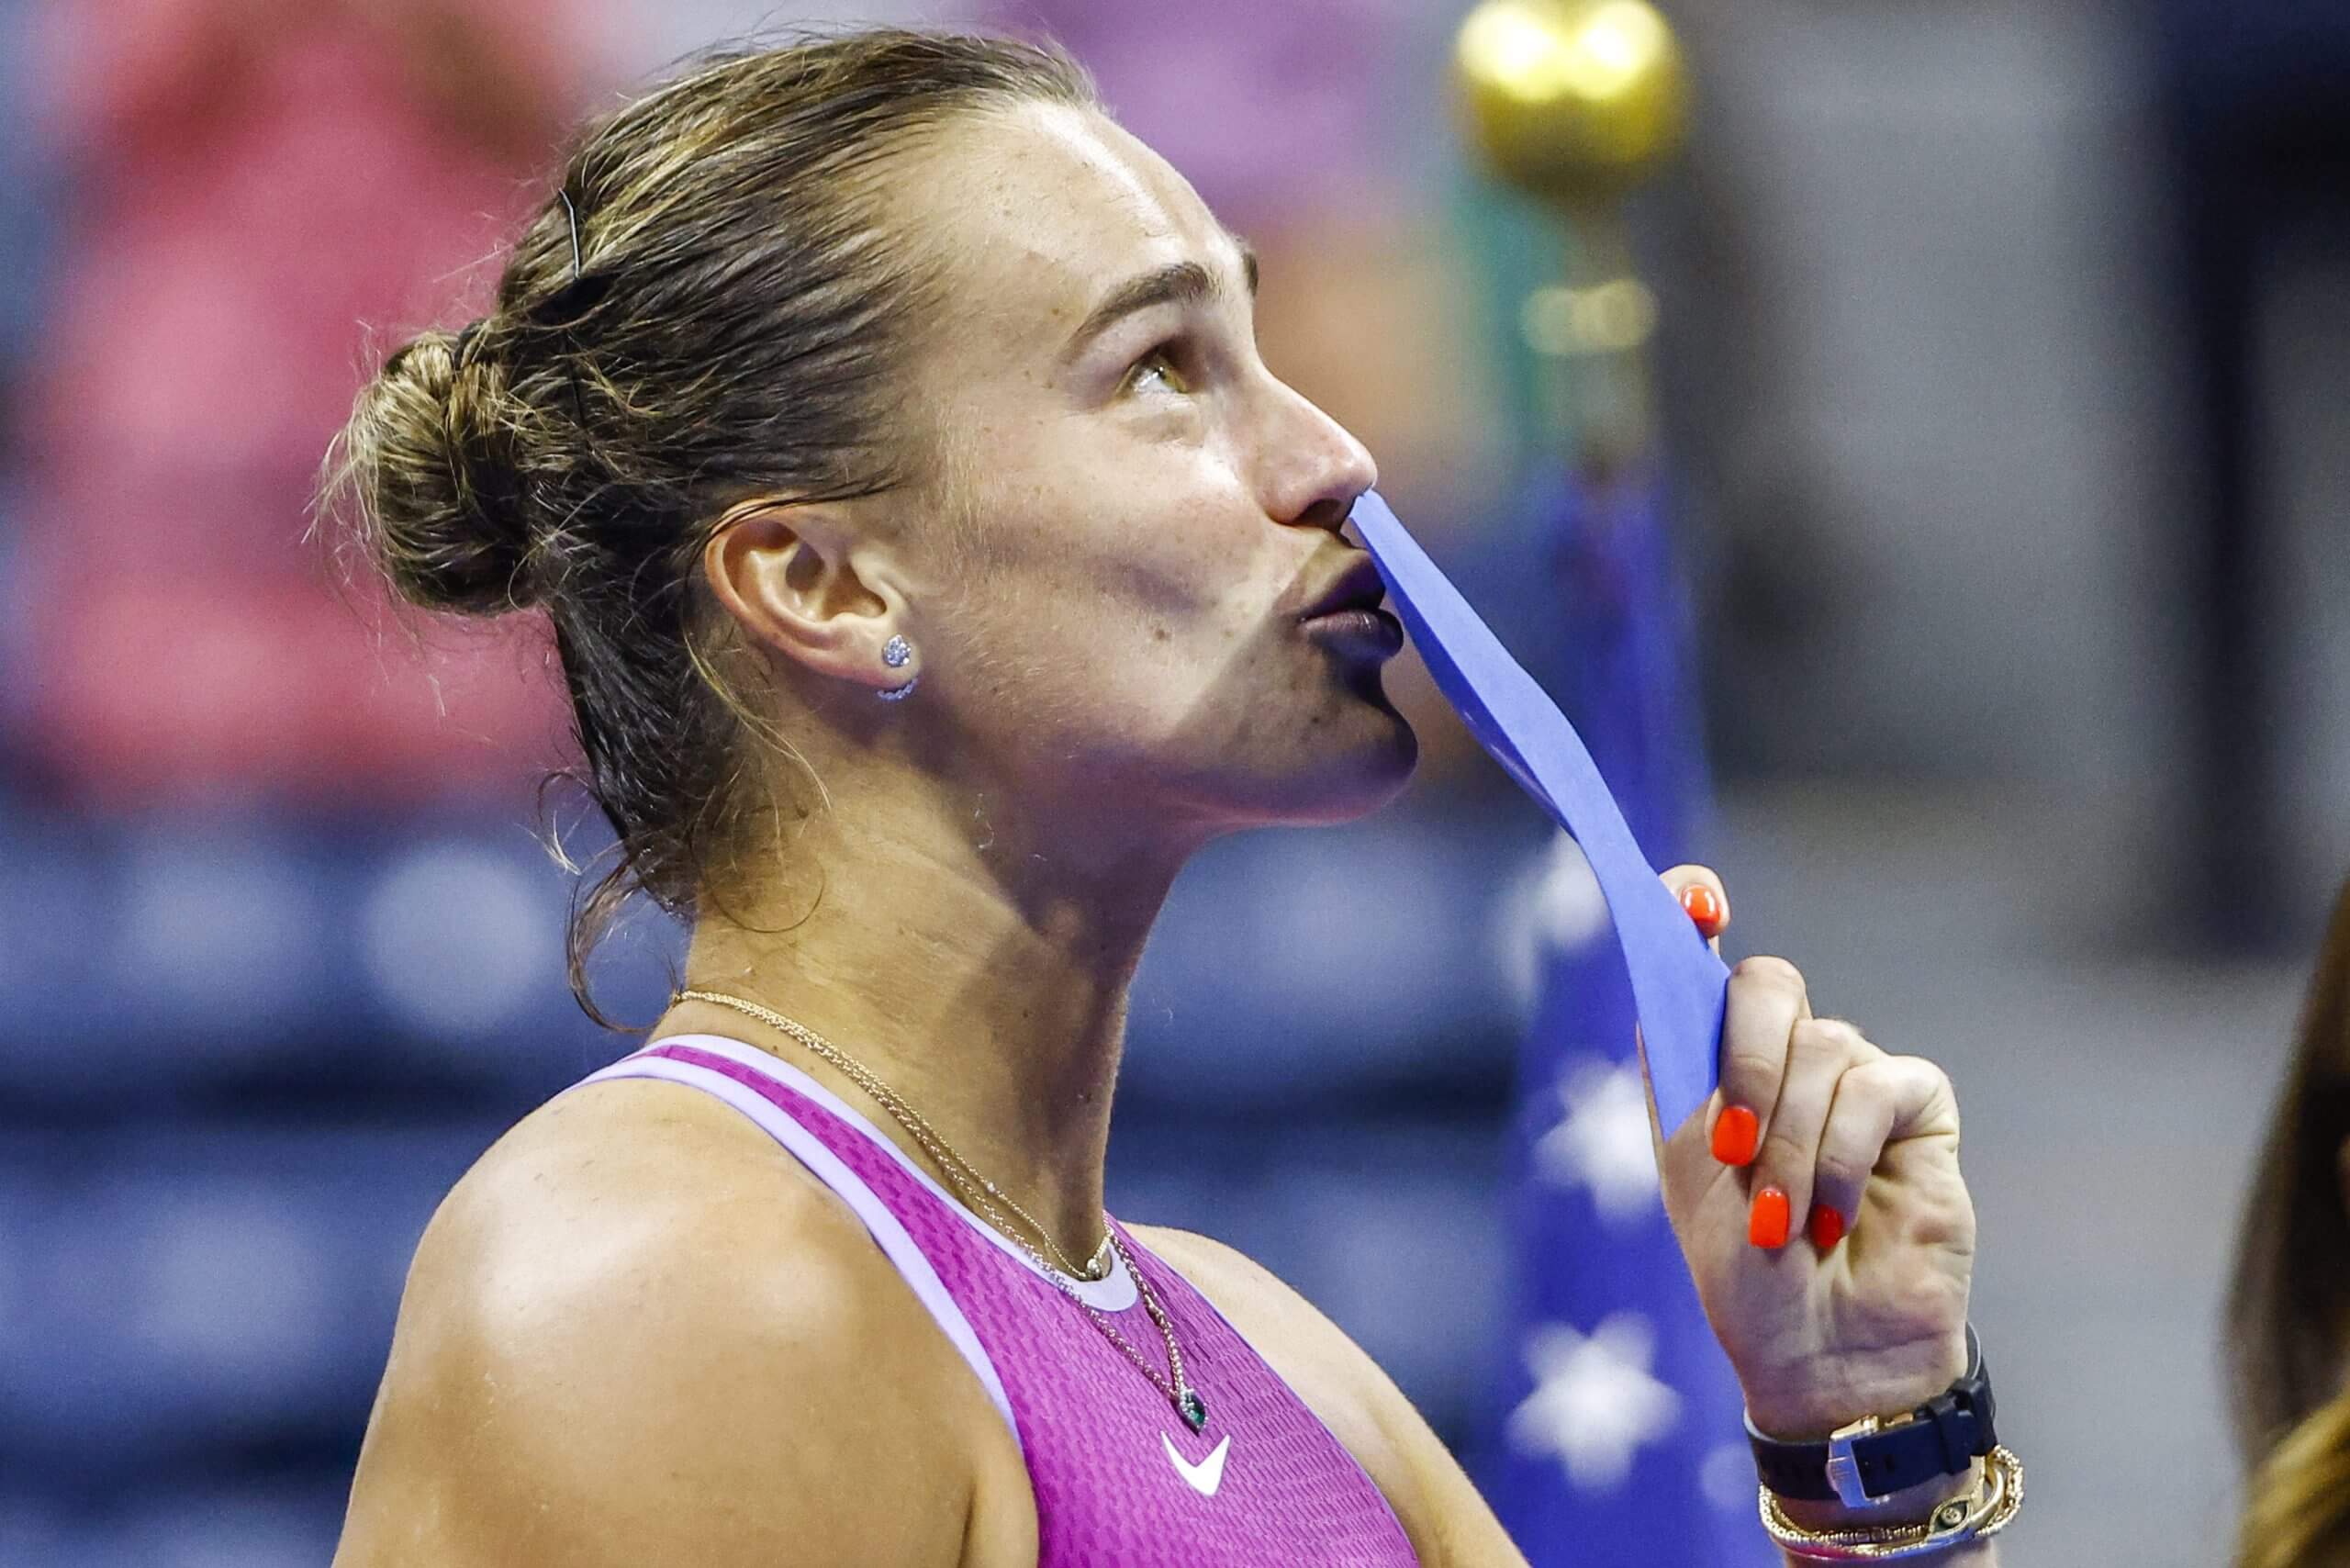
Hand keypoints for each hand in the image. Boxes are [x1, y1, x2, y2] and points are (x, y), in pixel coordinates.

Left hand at [1645, 866, 1974, 1443]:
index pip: (1701, 952)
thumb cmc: (1742, 1269)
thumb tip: (1685, 950)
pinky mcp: (1916, 1108)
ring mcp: (1853, 1076)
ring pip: (1820, 1048)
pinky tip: (1832, 1216)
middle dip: (1745, 1061)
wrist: (1816, 1354)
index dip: (1691, 906)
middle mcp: (1782, 1055)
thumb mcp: (1689, 1163)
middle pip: (1767, 983)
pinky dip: (1842, 1155)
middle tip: (1732, 1146)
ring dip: (1790, 1145)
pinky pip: (1876, 1087)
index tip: (1693, 897)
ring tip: (1785, 1222)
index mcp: (1713, 1060)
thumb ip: (1682, 1060)